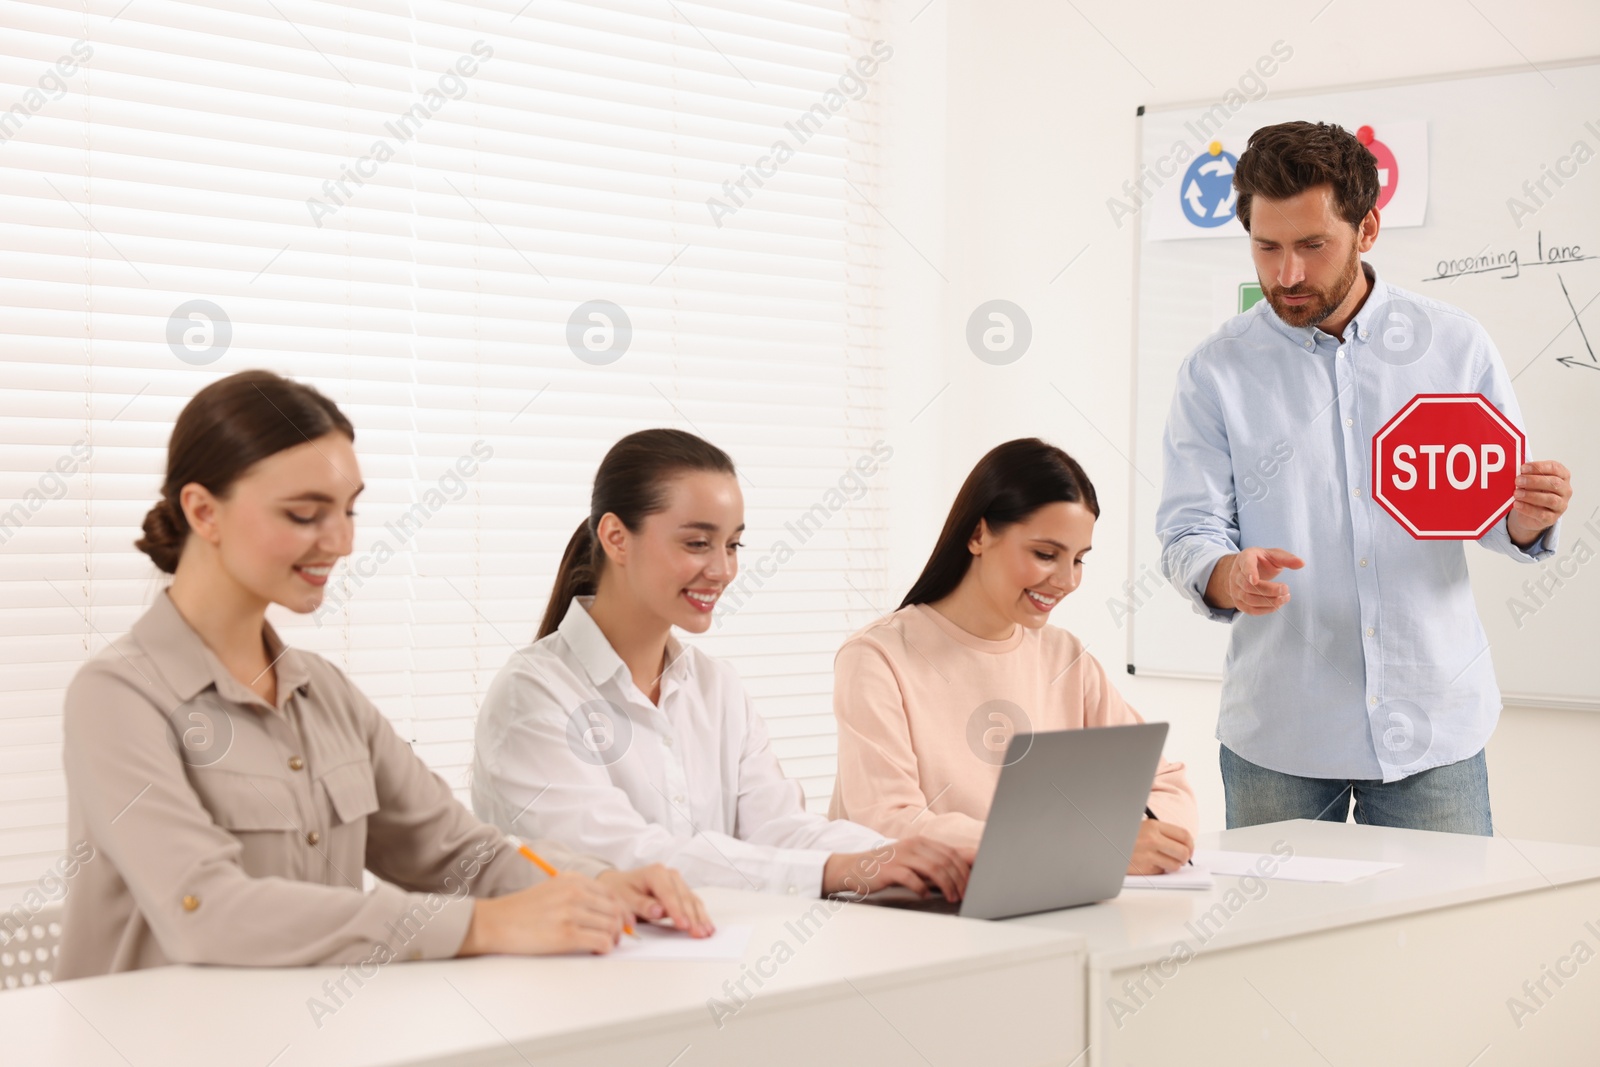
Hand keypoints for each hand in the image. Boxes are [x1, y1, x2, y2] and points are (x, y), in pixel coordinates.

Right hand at [457, 873, 629, 956]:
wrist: (495, 923)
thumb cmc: (521, 910)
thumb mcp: (552, 889)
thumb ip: (577, 894)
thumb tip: (605, 910)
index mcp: (572, 880)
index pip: (611, 893)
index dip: (622, 910)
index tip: (623, 921)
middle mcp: (574, 893)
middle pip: (615, 910)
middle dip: (620, 926)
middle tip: (617, 937)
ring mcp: (571, 913)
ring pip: (611, 926)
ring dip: (613, 939)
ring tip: (605, 945)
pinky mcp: (567, 935)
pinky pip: (601, 941)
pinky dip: (605, 948)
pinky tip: (598, 950)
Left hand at [596, 865, 714, 937]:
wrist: (618, 885)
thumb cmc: (620, 891)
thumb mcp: (624, 898)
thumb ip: (641, 905)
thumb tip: (658, 911)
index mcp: (655, 873)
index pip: (669, 894)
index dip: (677, 910)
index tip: (683, 925)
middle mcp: (670, 875)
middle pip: (684, 898)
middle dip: (692, 916)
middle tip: (698, 933)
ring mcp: (677, 883)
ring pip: (692, 901)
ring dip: (700, 917)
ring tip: (706, 932)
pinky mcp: (681, 892)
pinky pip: (693, 903)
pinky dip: (700, 915)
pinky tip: (707, 926)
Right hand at [823, 836, 974, 900]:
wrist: (855, 867)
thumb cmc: (888, 867)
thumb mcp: (913, 861)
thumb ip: (934, 864)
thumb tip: (961, 874)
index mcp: (922, 842)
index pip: (952, 852)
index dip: (966, 869)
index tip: (974, 883)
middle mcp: (913, 845)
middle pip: (946, 861)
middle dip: (960, 880)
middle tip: (964, 895)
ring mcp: (901, 856)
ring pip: (933, 868)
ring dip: (947, 885)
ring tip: (952, 898)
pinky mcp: (890, 869)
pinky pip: (911, 878)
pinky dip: (922, 888)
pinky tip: (925, 896)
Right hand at [1127, 819, 1193, 875]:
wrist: (1104, 846)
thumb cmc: (1125, 837)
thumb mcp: (1142, 827)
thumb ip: (1161, 832)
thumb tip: (1184, 844)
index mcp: (1154, 826)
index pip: (1184, 835)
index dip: (1190, 844)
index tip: (1189, 848)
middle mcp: (1152, 840)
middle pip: (1184, 852)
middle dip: (1185, 857)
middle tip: (1181, 858)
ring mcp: (1148, 855)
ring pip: (1175, 865)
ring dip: (1172, 865)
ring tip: (1164, 861)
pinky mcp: (1143, 869)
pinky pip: (1161, 872)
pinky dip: (1158, 869)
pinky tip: (1150, 864)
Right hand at [1206, 546, 1303, 614]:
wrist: (1245, 570)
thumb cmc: (1262, 561)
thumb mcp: (1273, 555)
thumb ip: (1286, 558)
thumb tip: (1301, 563)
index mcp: (1245, 557)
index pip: (1245, 564)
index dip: (1249, 572)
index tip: (1255, 580)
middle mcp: (1236, 574)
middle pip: (1249, 586)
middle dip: (1269, 590)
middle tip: (1286, 589)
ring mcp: (1235, 589)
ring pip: (1249, 599)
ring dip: (1269, 602)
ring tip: (1284, 598)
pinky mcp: (1238, 601)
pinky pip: (1249, 610)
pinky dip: (1264, 610)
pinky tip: (1276, 606)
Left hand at [1507, 460, 1570, 546]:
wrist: (1531, 514)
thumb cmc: (1532, 491)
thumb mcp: (1530, 481)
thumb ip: (1526, 475)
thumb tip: (1515, 472)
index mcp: (1562, 476)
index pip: (1555, 468)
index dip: (1539, 467)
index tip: (1523, 468)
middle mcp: (1565, 490)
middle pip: (1554, 483)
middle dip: (1534, 481)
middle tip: (1518, 481)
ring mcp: (1561, 505)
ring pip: (1551, 500)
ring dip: (1531, 495)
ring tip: (1516, 494)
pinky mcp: (1553, 518)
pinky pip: (1542, 514)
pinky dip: (1528, 509)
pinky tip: (1517, 504)